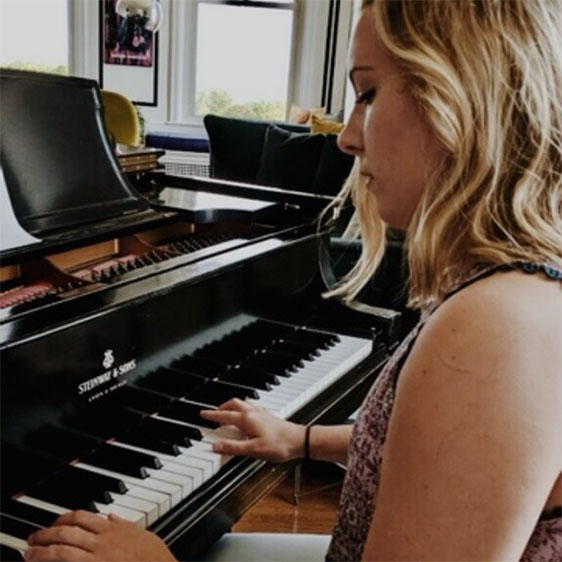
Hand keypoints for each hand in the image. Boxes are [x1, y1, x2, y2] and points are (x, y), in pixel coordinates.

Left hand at [25, 511, 175, 561]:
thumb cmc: (155, 556)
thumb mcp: (142, 532)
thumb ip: (125, 524)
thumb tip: (111, 517)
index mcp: (112, 530)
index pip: (82, 517)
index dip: (63, 518)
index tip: (55, 523)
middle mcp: (102, 544)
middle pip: (67, 534)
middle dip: (46, 535)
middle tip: (33, 539)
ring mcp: (97, 561)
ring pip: (62, 553)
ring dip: (42, 553)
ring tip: (31, 555)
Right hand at [200, 398, 305, 461]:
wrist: (299, 440)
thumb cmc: (279, 445)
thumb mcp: (253, 450)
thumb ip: (233, 447)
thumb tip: (215, 445)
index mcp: (246, 419)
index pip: (224, 416)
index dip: (212, 415)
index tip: (203, 413)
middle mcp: (253, 412)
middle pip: (233, 404)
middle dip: (222, 407)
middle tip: (214, 412)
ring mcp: (262, 413)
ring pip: (243, 403)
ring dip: (233, 405)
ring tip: (228, 411)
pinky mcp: (269, 416)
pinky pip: (253, 406)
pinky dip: (245, 407)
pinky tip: (249, 413)